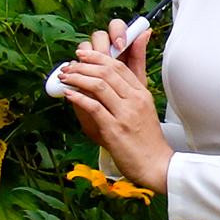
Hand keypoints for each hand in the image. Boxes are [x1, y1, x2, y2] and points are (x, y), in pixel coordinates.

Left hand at [58, 19, 172, 194]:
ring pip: (99, 86)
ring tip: (65, 77)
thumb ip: (132, 88)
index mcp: (141, 93)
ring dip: (77, 78)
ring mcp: (125, 114)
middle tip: (69, 66)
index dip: (98, 57)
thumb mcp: (144, 107)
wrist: (154, 164)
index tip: (83, 55)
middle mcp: (135, 100)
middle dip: (84, 65)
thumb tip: (123, 69)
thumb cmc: (146, 139)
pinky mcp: (114, 129)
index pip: (119, 66)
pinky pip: (93, 107)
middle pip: (108, 72)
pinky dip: (78, 98)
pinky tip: (68, 94)